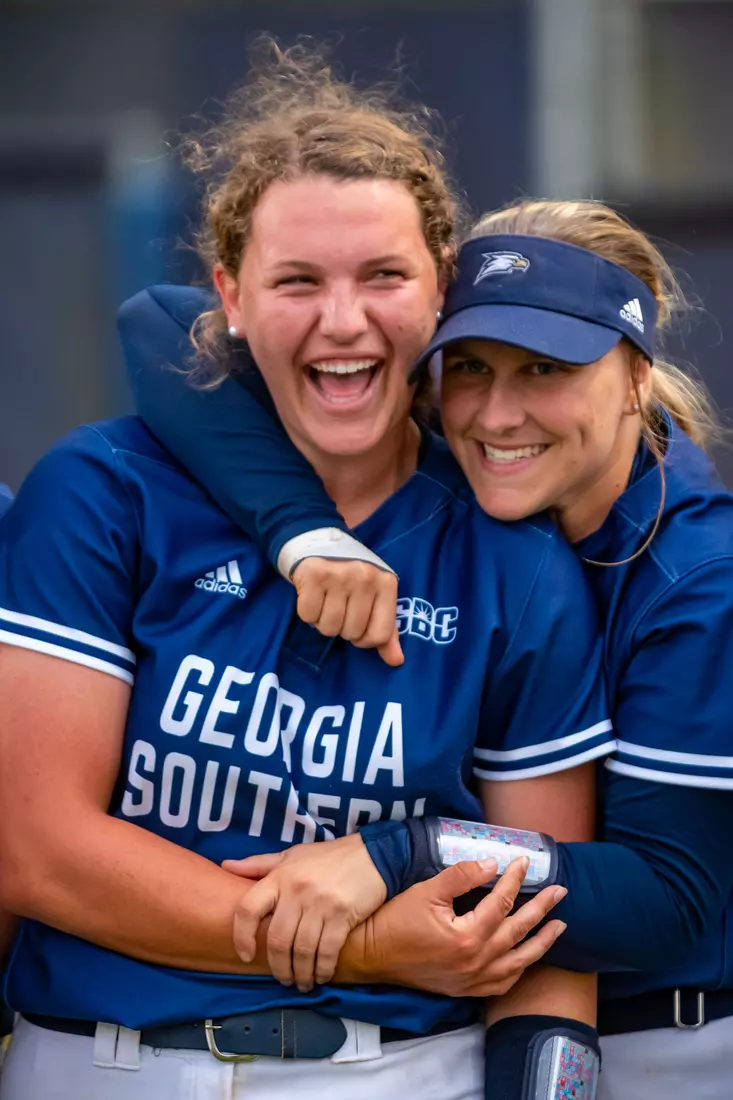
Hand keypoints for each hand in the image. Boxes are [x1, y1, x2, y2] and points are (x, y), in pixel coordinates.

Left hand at [224, 833, 387, 990]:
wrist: (373, 854)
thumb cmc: (328, 858)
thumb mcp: (291, 855)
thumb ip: (258, 864)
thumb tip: (225, 866)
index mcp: (279, 876)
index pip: (247, 909)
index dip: (242, 936)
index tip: (246, 954)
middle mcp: (296, 890)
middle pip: (277, 939)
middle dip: (278, 967)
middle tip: (283, 978)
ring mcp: (320, 903)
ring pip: (301, 950)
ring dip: (300, 973)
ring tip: (302, 982)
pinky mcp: (343, 914)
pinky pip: (326, 951)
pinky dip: (322, 969)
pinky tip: (321, 976)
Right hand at [292, 558, 402, 666]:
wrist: (318, 542)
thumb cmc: (351, 577)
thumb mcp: (375, 597)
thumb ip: (386, 630)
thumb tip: (396, 661)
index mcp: (386, 583)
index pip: (380, 635)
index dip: (364, 638)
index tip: (357, 623)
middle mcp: (365, 577)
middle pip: (352, 633)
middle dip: (342, 628)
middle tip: (338, 607)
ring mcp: (339, 575)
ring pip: (329, 628)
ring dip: (323, 622)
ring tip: (325, 601)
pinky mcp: (313, 575)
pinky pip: (308, 616)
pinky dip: (308, 613)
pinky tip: (313, 596)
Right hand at [358, 856, 566, 997]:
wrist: (371, 955)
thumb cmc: (395, 920)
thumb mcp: (426, 890)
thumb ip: (461, 876)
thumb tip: (492, 863)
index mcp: (468, 936)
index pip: (502, 902)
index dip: (515, 878)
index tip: (524, 860)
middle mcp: (476, 962)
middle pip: (519, 931)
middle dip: (542, 909)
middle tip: (561, 891)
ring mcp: (472, 979)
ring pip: (518, 962)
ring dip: (541, 942)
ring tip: (559, 927)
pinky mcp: (465, 989)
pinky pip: (502, 983)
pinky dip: (519, 969)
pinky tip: (526, 959)